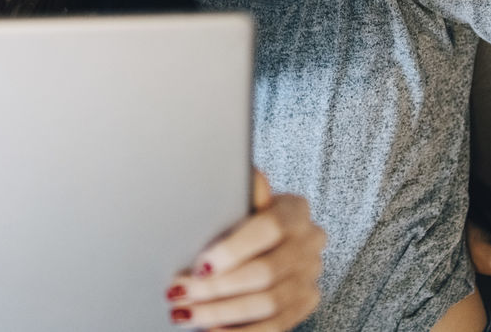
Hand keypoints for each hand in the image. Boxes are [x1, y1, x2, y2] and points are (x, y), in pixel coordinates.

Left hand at [165, 170, 325, 330]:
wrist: (267, 237)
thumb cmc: (245, 214)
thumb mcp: (242, 197)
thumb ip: (242, 191)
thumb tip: (246, 174)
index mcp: (295, 210)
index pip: (271, 229)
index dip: (234, 250)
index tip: (200, 264)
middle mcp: (310, 243)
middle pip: (266, 272)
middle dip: (217, 287)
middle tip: (181, 292)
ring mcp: (310, 276)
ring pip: (268, 303)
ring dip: (221, 312)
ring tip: (186, 313)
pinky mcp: (305, 303)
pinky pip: (275, 326)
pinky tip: (209, 330)